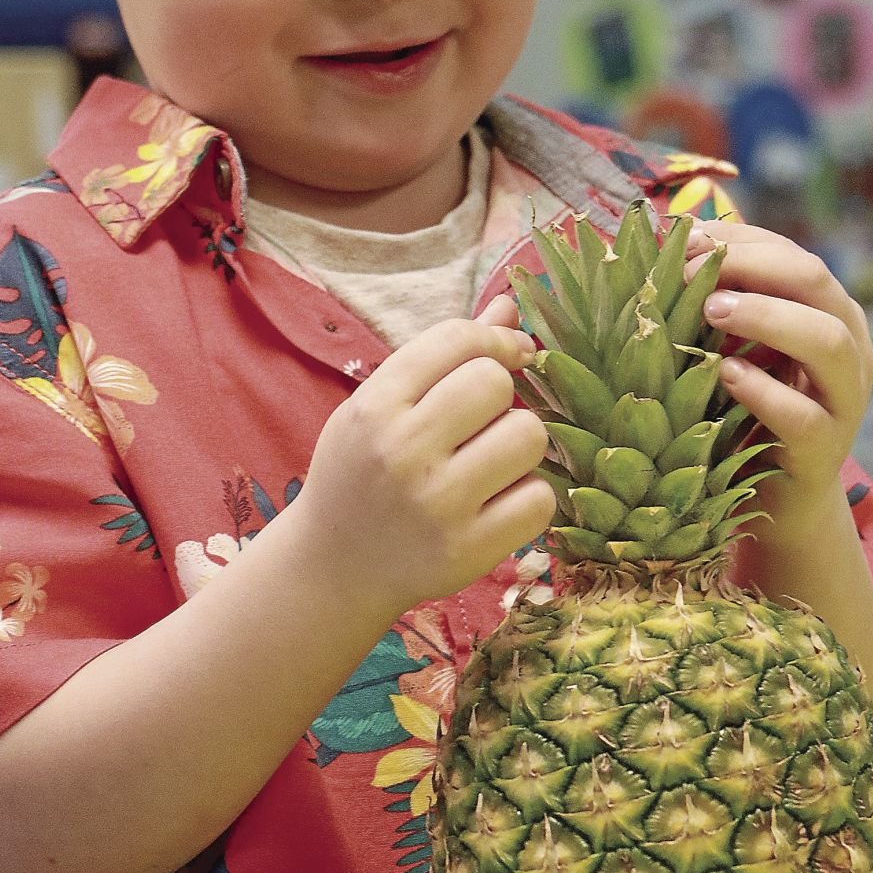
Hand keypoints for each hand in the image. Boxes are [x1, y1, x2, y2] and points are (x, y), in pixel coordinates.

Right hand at [288, 295, 553, 620]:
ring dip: (520, 444)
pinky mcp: (468, 551)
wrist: (331, 566)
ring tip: (491, 462)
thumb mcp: (383, 407)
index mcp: (375, 406)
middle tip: (486, 421)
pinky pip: (540, 498)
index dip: (497, 338)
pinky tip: (498, 502)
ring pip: (528, 435)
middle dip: (504, 395)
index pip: (456, 339)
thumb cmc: (363, 472)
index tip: (510, 354)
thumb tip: (509, 305)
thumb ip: (443, 356)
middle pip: (496, 383)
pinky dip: (529, 496)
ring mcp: (437, 504)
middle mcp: (402, 451)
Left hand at [682, 221, 872, 546]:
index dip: (739, 240)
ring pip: (826, 340)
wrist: (776, 500)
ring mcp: (844, 399)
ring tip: (712, 310)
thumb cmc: (745, 411)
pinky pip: (804, 416)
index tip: (684, 237)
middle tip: (691, 271)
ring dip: (766, 316)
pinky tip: (727, 374)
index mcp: (827, 311)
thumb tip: (668, 247)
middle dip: (751, 265)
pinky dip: (764, 391)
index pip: (790, 253)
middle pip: (815, 280)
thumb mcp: (734, 349)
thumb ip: (717, 304)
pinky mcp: (825, 450)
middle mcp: (849, 346)